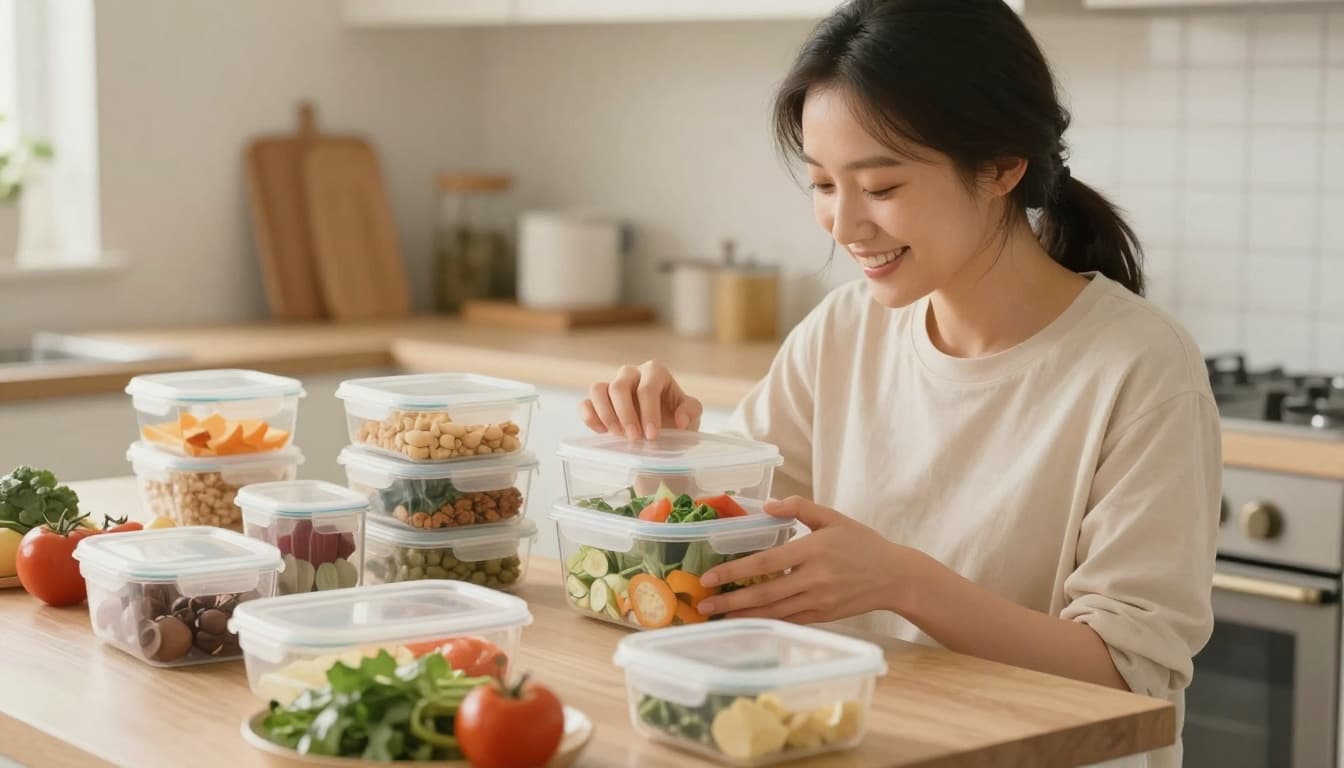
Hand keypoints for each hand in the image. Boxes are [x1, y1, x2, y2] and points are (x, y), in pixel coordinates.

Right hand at [580, 360, 703, 439]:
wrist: (665, 430)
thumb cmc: (678, 418)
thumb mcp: (693, 414)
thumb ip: (690, 411)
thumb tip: (680, 419)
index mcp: (655, 372)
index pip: (647, 387)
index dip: (649, 412)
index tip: (653, 435)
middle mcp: (631, 373)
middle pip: (619, 386)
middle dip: (626, 414)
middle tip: (635, 438)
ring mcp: (612, 385)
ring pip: (597, 390)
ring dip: (606, 415)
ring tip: (618, 436)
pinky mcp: (598, 401)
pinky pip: (586, 403)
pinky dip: (590, 417)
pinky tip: (602, 432)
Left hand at [697, 497, 913, 623]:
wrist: (895, 577)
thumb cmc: (862, 543)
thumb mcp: (833, 517)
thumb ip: (800, 507)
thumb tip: (767, 505)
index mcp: (813, 550)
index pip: (766, 562)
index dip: (735, 570)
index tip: (710, 577)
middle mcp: (814, 578)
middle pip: (765, 593)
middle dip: (731, 600)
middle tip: (703, 605)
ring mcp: (819, 600)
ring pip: (774, 612)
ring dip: (743, 615)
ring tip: (717, 617)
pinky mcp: (823, 616)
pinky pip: (789, 621)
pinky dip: (766, 622)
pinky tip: (746, 622)